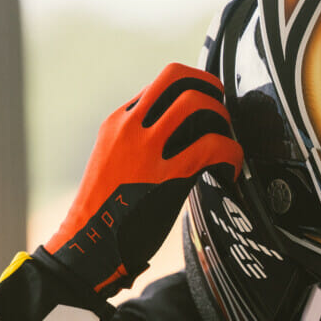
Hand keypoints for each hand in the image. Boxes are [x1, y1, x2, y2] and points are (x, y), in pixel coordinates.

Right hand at [44, 63, 242, 296]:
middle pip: (177, 75)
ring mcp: (147, 148)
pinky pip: (213, 146)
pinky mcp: (168, 174)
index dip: (191, 88)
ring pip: (196, 102)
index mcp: (118, 122)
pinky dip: (232, 153)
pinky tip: (230, 169)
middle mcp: (131, 126)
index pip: (160, 83)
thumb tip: (178, 137)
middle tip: (223, 106)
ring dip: (222, 116)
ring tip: (226, 138)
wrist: (88, 245)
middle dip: (210, 85)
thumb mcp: (114, 162)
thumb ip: (140, 143)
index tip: (206, 103)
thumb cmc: (105, 211)